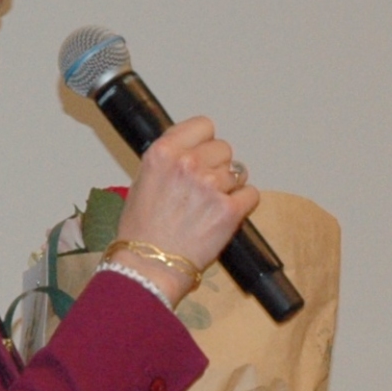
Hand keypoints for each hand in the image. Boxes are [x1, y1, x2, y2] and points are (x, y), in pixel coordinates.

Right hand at [111, 115, 257, 301]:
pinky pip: (251, 194)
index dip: (205, 141)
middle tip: (204, 188)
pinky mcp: (229, 209)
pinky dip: (242, 204)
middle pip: (224, 148)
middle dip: (217, 166)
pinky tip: (224, 215)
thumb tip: (189, 152)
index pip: (203, 125)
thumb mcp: (142, 181)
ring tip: (208, 207)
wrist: (149, 265)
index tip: (203, 152)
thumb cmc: (141, 231)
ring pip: (238, 172)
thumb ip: (168, 160)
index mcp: (163, 152)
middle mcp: (188, 164)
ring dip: (229, 187)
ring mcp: (211, 185)